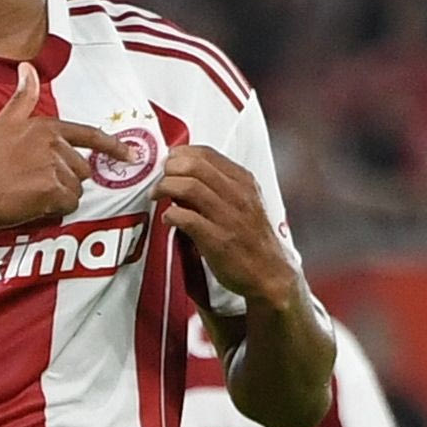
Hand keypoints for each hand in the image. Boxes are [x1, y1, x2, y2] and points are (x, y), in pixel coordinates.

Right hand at [0, 62, 133, 233]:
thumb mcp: (2, 123)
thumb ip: (23, 97)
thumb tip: (28, 68)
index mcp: (46, 126)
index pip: (89, 135)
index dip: (114, 147)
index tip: (132, 155)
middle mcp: (53, 143)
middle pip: (82, 169)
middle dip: (63, 179)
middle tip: (32, 182)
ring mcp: (54, 166)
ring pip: (75, 189)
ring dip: (57, 196)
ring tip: (28, 193)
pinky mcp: (52, 190)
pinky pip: (69, 204)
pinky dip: (54, 209)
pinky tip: (32, 204)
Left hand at [154, 145, 295, 302]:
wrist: (270, 273)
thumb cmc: (251, 238)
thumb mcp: (243, 202)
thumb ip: (218, 185)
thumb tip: (182, 174)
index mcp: (243, 181)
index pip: (206, 153)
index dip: (180, 154)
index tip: (168, 162)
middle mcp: (237, 195)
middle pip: (194, 165)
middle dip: (169, 168)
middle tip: (160, 179)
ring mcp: (228, 217)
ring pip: (189, 187)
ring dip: (165, 188)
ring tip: (157, 196)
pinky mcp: (218, 240)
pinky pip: (187, 218)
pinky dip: (171, 215)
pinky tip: (168, 219)